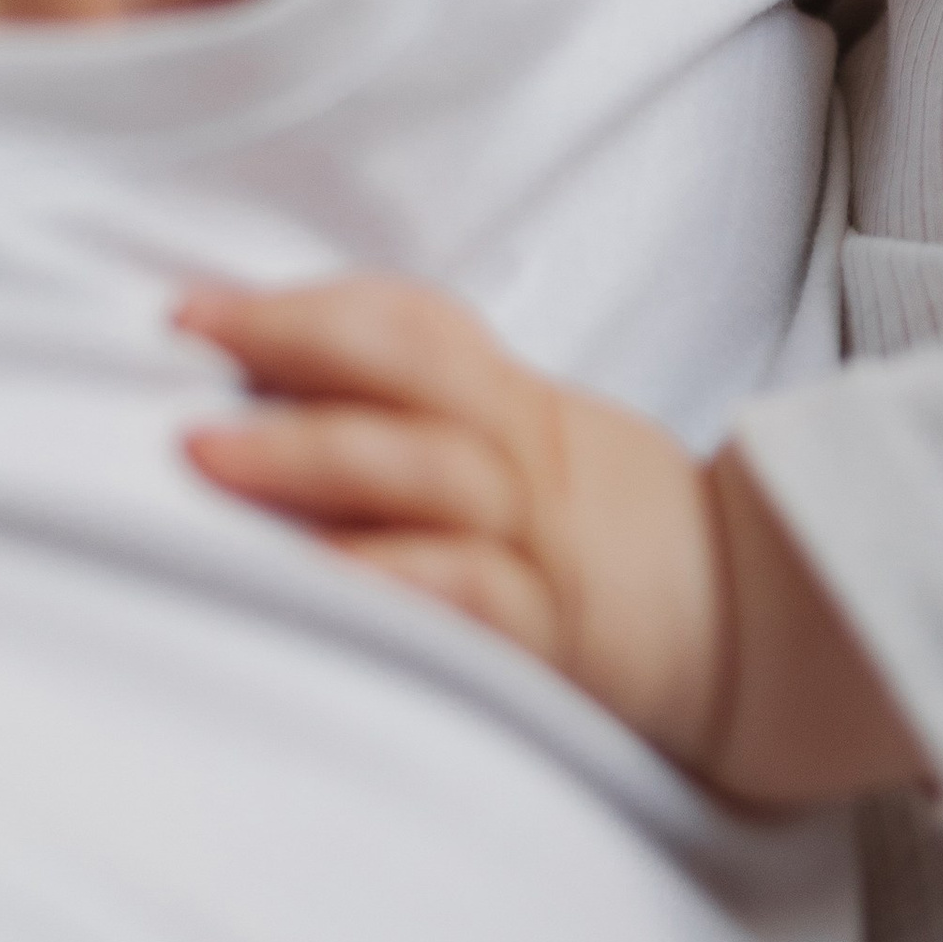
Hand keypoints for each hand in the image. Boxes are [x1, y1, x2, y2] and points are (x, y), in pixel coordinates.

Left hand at [180, 275, 929, 806]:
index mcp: (523, 410)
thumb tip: (285, 405)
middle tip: (184, 350)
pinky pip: (466, 595)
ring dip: (312, 456)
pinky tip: (314, 579)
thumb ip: (443, 425)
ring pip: (428, 473)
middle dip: (294, 350)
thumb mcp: (548, 454)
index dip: (309, 307)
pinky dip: (390, 580)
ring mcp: (542, 542)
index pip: (418, 327)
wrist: (759, 634)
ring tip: (207, 458)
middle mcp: (528, 460)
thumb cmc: (622, 545)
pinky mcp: (552, 632)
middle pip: (413, 376)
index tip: (195, 308)